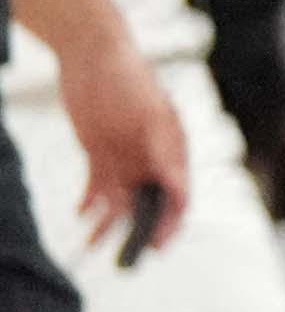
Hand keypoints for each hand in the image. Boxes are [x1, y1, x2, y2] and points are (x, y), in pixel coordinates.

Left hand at [52, 48, 171, 261]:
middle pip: (150, 203)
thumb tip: (177, 184)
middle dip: (140, 231)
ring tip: (91, 246)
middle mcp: (151, 156)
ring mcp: (126, 156)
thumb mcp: (148, 112)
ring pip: (120, 200)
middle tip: (125, 258)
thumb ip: (163, 147)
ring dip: (108, 224)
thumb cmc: (127, 76)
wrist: (92, 54)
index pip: (177, 193)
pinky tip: (81, 215)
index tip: (158, 244)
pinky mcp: (100, 154)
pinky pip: (97, 187)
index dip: (170, 221)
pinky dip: (90, 203)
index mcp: (171, 147)